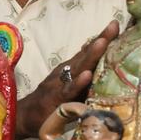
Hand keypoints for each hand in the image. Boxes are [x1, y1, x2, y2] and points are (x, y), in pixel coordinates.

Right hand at [15, 21, 118, 138]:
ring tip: (103, 42)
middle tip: (113, 26)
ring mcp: (61, 84)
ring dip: (91, 55)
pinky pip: (68, 90)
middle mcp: (66, 72)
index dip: (102, 37)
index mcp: (71, 68)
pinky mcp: (56, 100)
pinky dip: (78, 82)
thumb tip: (98, 60)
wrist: (25, 116)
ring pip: (78, 68)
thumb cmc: (50, 100)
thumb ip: (81, 72)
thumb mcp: (67, 82)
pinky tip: (87, 75)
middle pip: (86, 54)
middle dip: (101, 40)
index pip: (88, 50)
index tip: (116, 24)